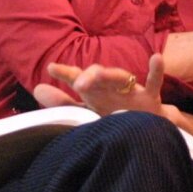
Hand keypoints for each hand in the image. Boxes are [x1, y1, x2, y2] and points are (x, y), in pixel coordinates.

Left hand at [38, 53, 166, 116]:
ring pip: (120, 78)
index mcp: (95, 92)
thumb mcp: (88, 111)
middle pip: (99, 76)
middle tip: (79, 85)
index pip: (79, 79)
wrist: (148, 133)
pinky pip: (154, 83)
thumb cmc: (116, 117)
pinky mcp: (151, 100)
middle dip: (89, 77)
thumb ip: (63, 103)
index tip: (52, 68)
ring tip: (100, 75)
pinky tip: (156, 58)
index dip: (66, 73)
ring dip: (110, 75)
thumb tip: (36, 89)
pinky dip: (156, 71)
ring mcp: (132, 92)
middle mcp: (111, 88)